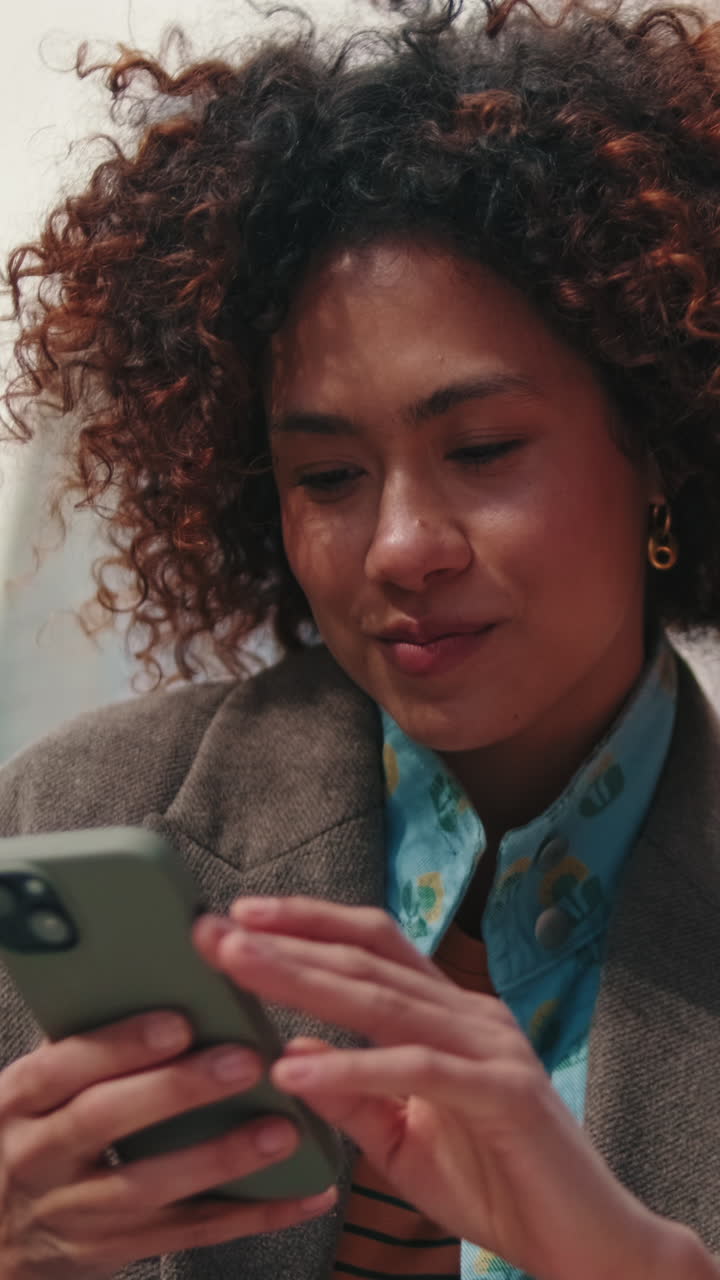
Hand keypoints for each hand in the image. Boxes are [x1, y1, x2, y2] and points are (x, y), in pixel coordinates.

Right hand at [0, 1012, 335, 1279]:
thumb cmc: (28, 1138)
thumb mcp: (32, 1094)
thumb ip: (82, 1049)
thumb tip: (156, 975)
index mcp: (18, 1102)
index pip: (61, 1067)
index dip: (118, 1044)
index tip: (179, 1021)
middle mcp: (38, 1157)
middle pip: (105, 1121)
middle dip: (177, 1090)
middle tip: (245, 1062)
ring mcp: (73, 1213)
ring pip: (150, 1187)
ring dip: (222, 1158)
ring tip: (282, 1130)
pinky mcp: (112, 1253)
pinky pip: (188, 1234)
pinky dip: (250, 1215)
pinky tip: (301, 1195)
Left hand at [195, 896, 674, 1279]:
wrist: (583, 1242)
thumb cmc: (494, 1182)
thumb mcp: (401, 1137)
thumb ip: (354, 1095)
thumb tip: (291, 1052)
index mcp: (448, 1014)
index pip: (372, 945)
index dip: (309, 923)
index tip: (240, 914)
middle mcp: (470, 1014)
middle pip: (366, 960)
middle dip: (286, 942)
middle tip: (215, 931)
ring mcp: (490, 1046)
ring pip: (385, 999)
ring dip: (305, 980)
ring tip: (240, 969)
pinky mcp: (503, 1092)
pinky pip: (416, 1071)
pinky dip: (352, 1068)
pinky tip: (295, 1073)